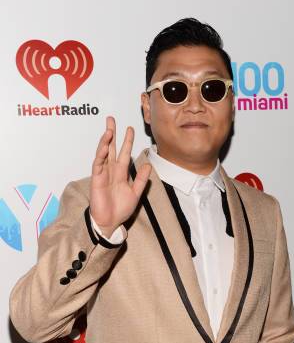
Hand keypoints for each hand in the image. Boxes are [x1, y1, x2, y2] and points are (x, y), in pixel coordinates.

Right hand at [90, 116, 151, 236]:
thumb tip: (148, 164)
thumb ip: (141, 179)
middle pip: (111, 148)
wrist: (110, 222)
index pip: (124, 153)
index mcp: (121, 174)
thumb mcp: (136, 193)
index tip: (130, 129)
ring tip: (109, 129)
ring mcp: (103, 174)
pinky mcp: (96, 179)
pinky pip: (98, 164)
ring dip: (105, 141)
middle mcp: (111, 171)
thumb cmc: (121, 209)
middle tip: (111, 119)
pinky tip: (104, 145)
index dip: (127, 141)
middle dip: (112, 134)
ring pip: (104, 153)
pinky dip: (101, 154)